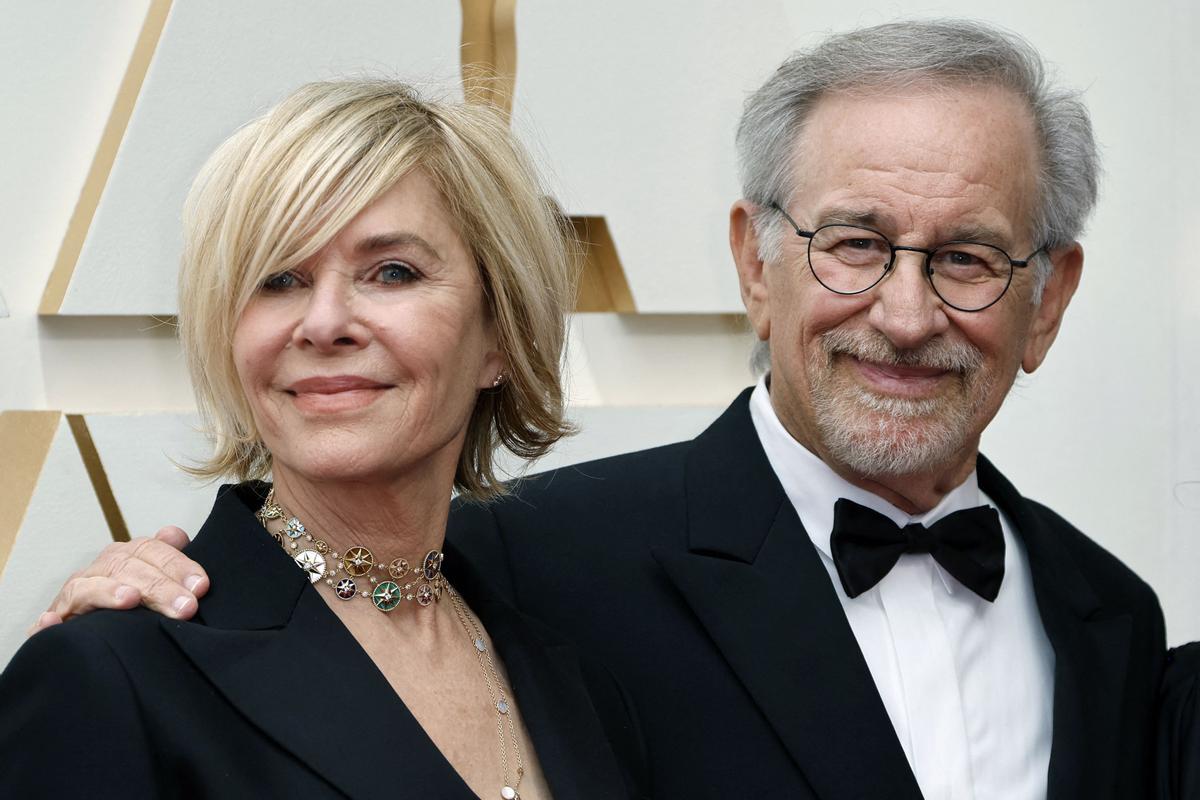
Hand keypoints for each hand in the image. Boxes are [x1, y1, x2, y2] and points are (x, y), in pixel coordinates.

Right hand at [28, 526, 207, 635]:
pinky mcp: (54, 622)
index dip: (177, 564)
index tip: (202, 585)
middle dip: (158, 586)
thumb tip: (176, 534)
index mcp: (126, 557)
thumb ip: (168, 559)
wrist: (94, 637)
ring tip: (130, 599)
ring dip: (109, 592)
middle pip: (125, 567)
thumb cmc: (133, 607)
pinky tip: (54, 623)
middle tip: (186, 607)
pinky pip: (47, 620)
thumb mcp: (154, 580)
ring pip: (88, 587)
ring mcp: (73, 596)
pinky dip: (48, 621)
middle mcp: (99, 571)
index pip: (151, 549)